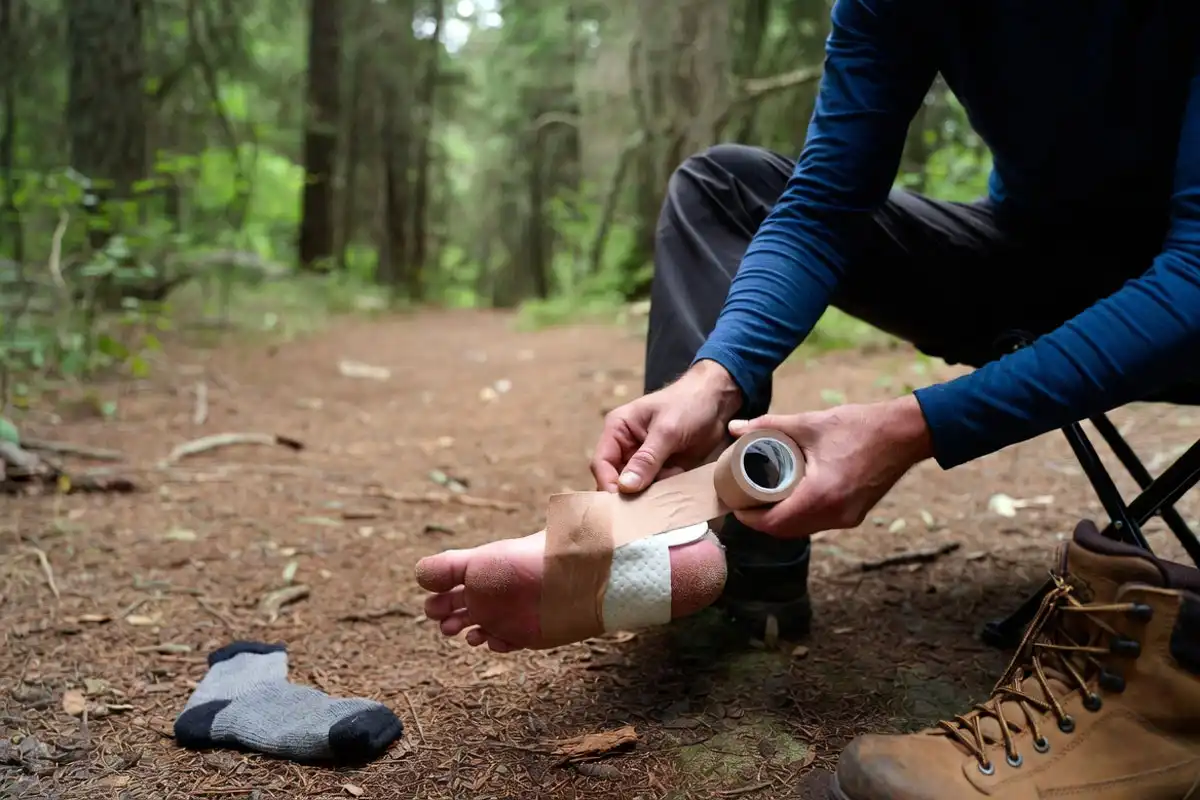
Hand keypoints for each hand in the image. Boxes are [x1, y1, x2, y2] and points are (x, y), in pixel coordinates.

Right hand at [591, 360, 743, 492]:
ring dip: (649, 494)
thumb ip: (647, 459)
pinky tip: (676, 487)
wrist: (717, 401)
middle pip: (615, 479)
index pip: (601, 463)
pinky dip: (663, 492)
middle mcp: (625, 446)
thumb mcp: (667, 431)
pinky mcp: (660, 468)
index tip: (622, 505)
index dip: (608, 484)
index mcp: (618, 430)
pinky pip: (654, 488)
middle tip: (644, 508)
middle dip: (629, 493)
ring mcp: (643, 459)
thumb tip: (625, 487)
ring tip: (667, 491)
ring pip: (635, 487)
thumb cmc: (688, 404)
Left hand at [730, 395, 933, 536]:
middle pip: (785, 531)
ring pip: (802, 530)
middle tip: (744, 499)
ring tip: (762, 499)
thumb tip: (734, 428)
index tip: (734, 502)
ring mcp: (847, 519)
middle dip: (761, 520)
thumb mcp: (809, 423)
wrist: (904, 434)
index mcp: (820, 496)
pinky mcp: (855, 516)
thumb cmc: (858, 426)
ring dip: (781, 520)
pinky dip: (800, 516)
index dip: (748, 517)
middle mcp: (834, 515)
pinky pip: (819, 524)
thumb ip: (769, 425)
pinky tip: (789, 500)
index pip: (773, 523)